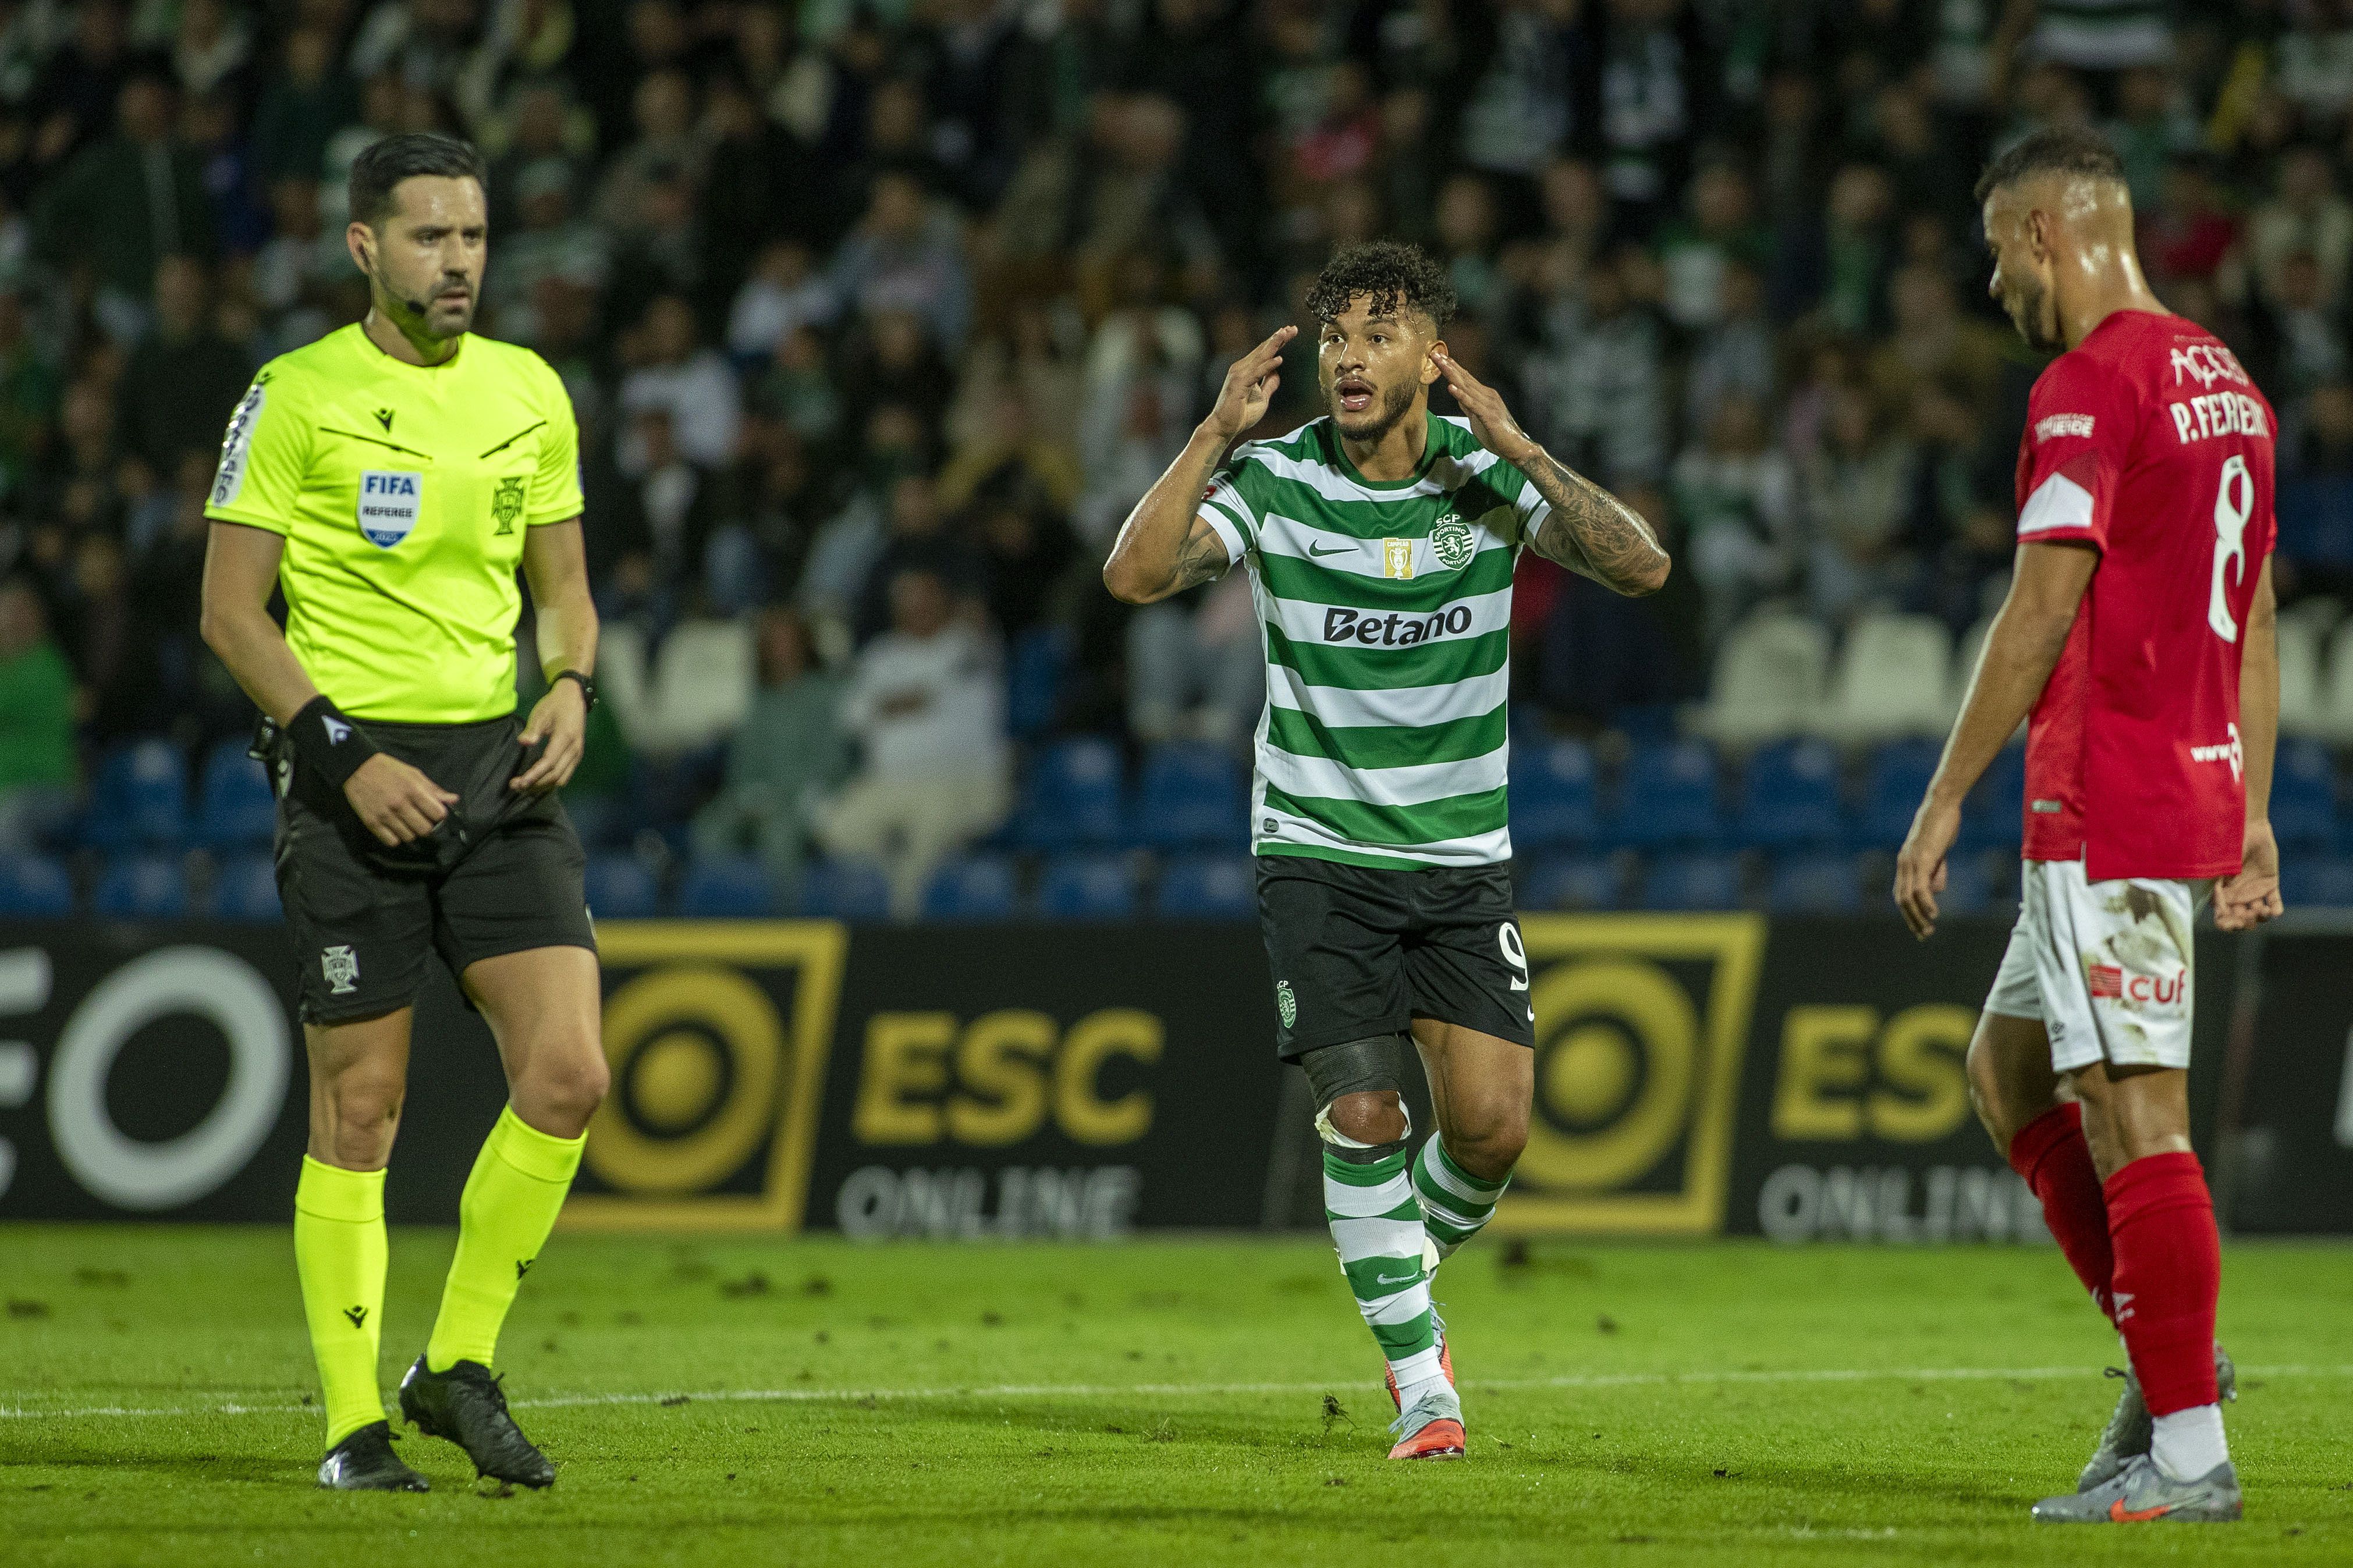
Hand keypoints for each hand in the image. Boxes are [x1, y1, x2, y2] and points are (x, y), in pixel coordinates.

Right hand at [344, 754, 458, 846]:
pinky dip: (396, 837)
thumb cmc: (389, 770)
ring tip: (407, 822)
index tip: (435, 813)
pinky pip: (391, 842)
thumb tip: (454, 800)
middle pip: (425, 830)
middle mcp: (399, 804)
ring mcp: (385, 815)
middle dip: (427, 826)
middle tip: (421, 819)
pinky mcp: (371, 823)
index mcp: (413, 790)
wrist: (356, 768)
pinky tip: (395, 828)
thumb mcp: (413, 774)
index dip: (440, 815)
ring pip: (409, 837)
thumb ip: (433, 789)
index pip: (438, 814)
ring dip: (411, 832)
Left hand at [511, 680, 586, 791]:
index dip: (534, 775)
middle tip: (516, 786)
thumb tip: (524, 742)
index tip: (519, 782)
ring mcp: (577, 754)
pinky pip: (565, 775)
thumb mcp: (541, 713)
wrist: (573, 697)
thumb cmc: (555, 704)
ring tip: (525, 786)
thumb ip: (533, 729)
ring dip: (543, 785)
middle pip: (555, 775)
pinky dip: (551, 781)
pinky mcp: (576, 756)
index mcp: (565, 737)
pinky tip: (538, 781)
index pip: (549, 762)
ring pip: (562, 779)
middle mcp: (574, 749)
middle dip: (535, 784)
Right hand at [1203, 325, 1295, 440]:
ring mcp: (1239, 374)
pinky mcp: (1239, 384)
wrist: (1225, 427)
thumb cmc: (1241, 414)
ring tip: (1286, 334)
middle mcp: (1242, 368)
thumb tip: (1276, 372)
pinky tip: (1279, 359)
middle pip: (1263, 350)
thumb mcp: (1262, 397)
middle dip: (1279, 338)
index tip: (1290, 331)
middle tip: (1292, 328)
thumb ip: (1269, 384)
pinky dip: (1268, 365)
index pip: (1264, 352)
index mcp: (1247, 370)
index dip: (1278, 342)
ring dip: (1274, 345)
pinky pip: (1256, 373)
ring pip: (1260, 357)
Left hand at [1431, 349, 1535, 466]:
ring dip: (1452, 375)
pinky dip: (1461, 395)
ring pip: (1467, 387)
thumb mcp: (1478, 418)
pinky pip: (1472, 404)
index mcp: (1485, 395)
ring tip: (1441, 364)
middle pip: (1464, 378)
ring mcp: (1488, 404)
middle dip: (1448, 366)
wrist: (1515, 447)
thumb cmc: (1498, 435)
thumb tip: (1458, 397)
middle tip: (1435, 353)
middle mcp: (1487, 395)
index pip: (1466, 378)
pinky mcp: (1488, 415)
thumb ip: (1469, 406)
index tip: (1440, 357)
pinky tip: (1451, 387)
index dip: (1453, 367)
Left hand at [1893, 796, 1960, 939]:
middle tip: (1923, 935)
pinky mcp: (1923, 858)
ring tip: (1928, 930)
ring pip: (1908, 896)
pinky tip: (1933, 914)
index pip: (1900, 894)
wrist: (1942, 805)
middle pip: (1901, 899)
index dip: (1908, 912)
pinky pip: (1920, 886)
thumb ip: (1936, 872)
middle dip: (1911, 919)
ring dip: (1917, 916)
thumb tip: (1936, 892)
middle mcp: (1903, 864)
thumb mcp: (1937, 853)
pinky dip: (1925, 902)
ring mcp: (1911, 861)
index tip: (1918, 927)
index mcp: (1905, 863)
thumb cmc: (1941, 826)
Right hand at [2213, 820, 2283, 930]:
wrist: (2249, 828)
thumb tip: (2216, 908)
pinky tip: (2274, 911)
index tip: (2233, 923)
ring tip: (2261, 909)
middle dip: (2244, 922)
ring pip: (2257, 914)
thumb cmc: (2228, 846)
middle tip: (2248, 916)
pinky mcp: (2270, 884)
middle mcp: (2238, 895)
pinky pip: (2275, 902)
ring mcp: (2255, 891)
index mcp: (2223, 893)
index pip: (2222, 916)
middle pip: (2240, 919)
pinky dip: (2276, 910)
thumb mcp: (2218, 867)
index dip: (2226, 924)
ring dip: (2259, 917)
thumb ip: (2217, 886)